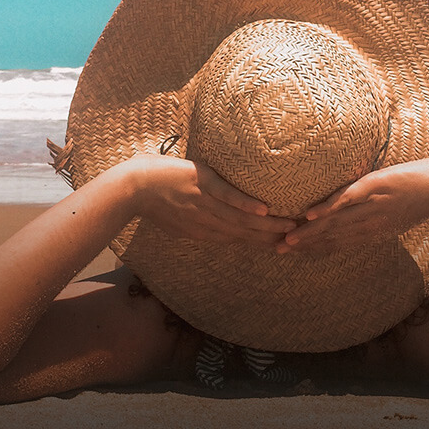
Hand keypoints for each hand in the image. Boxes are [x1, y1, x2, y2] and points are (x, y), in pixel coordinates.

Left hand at [124, 155, 296, 247]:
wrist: (131, 188)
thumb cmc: (153, 203)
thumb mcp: (178, 223)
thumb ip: (199, 225)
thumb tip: (215, 227)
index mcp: (203, 230)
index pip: (238, 239)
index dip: (260, 243)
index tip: (282, 246)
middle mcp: (208, 221)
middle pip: (244, 231)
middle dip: (271, 236)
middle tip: (297, 240)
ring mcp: (205, 202)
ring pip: (239, 217)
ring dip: (265, 223)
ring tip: (289, 226)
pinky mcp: (201, 182)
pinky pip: (225, 195)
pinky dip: (243, 203)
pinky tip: (263, 208)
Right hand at [276, 158, 428, 253]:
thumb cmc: (420, 200)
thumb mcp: (395, 216)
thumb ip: (375, 220)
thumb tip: (358, 220)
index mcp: (370, 231)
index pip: (338, 243)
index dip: (315, 248)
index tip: (294, 253)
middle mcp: (366, 224)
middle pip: (330, 237)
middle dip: (304, 244)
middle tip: (279, 251)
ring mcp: (368, 207)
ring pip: (334, 223)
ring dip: (310, 232)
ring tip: (287, 239)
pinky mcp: (372, 189)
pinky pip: (346, 201)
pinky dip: (328, 209)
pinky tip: (310, 216)